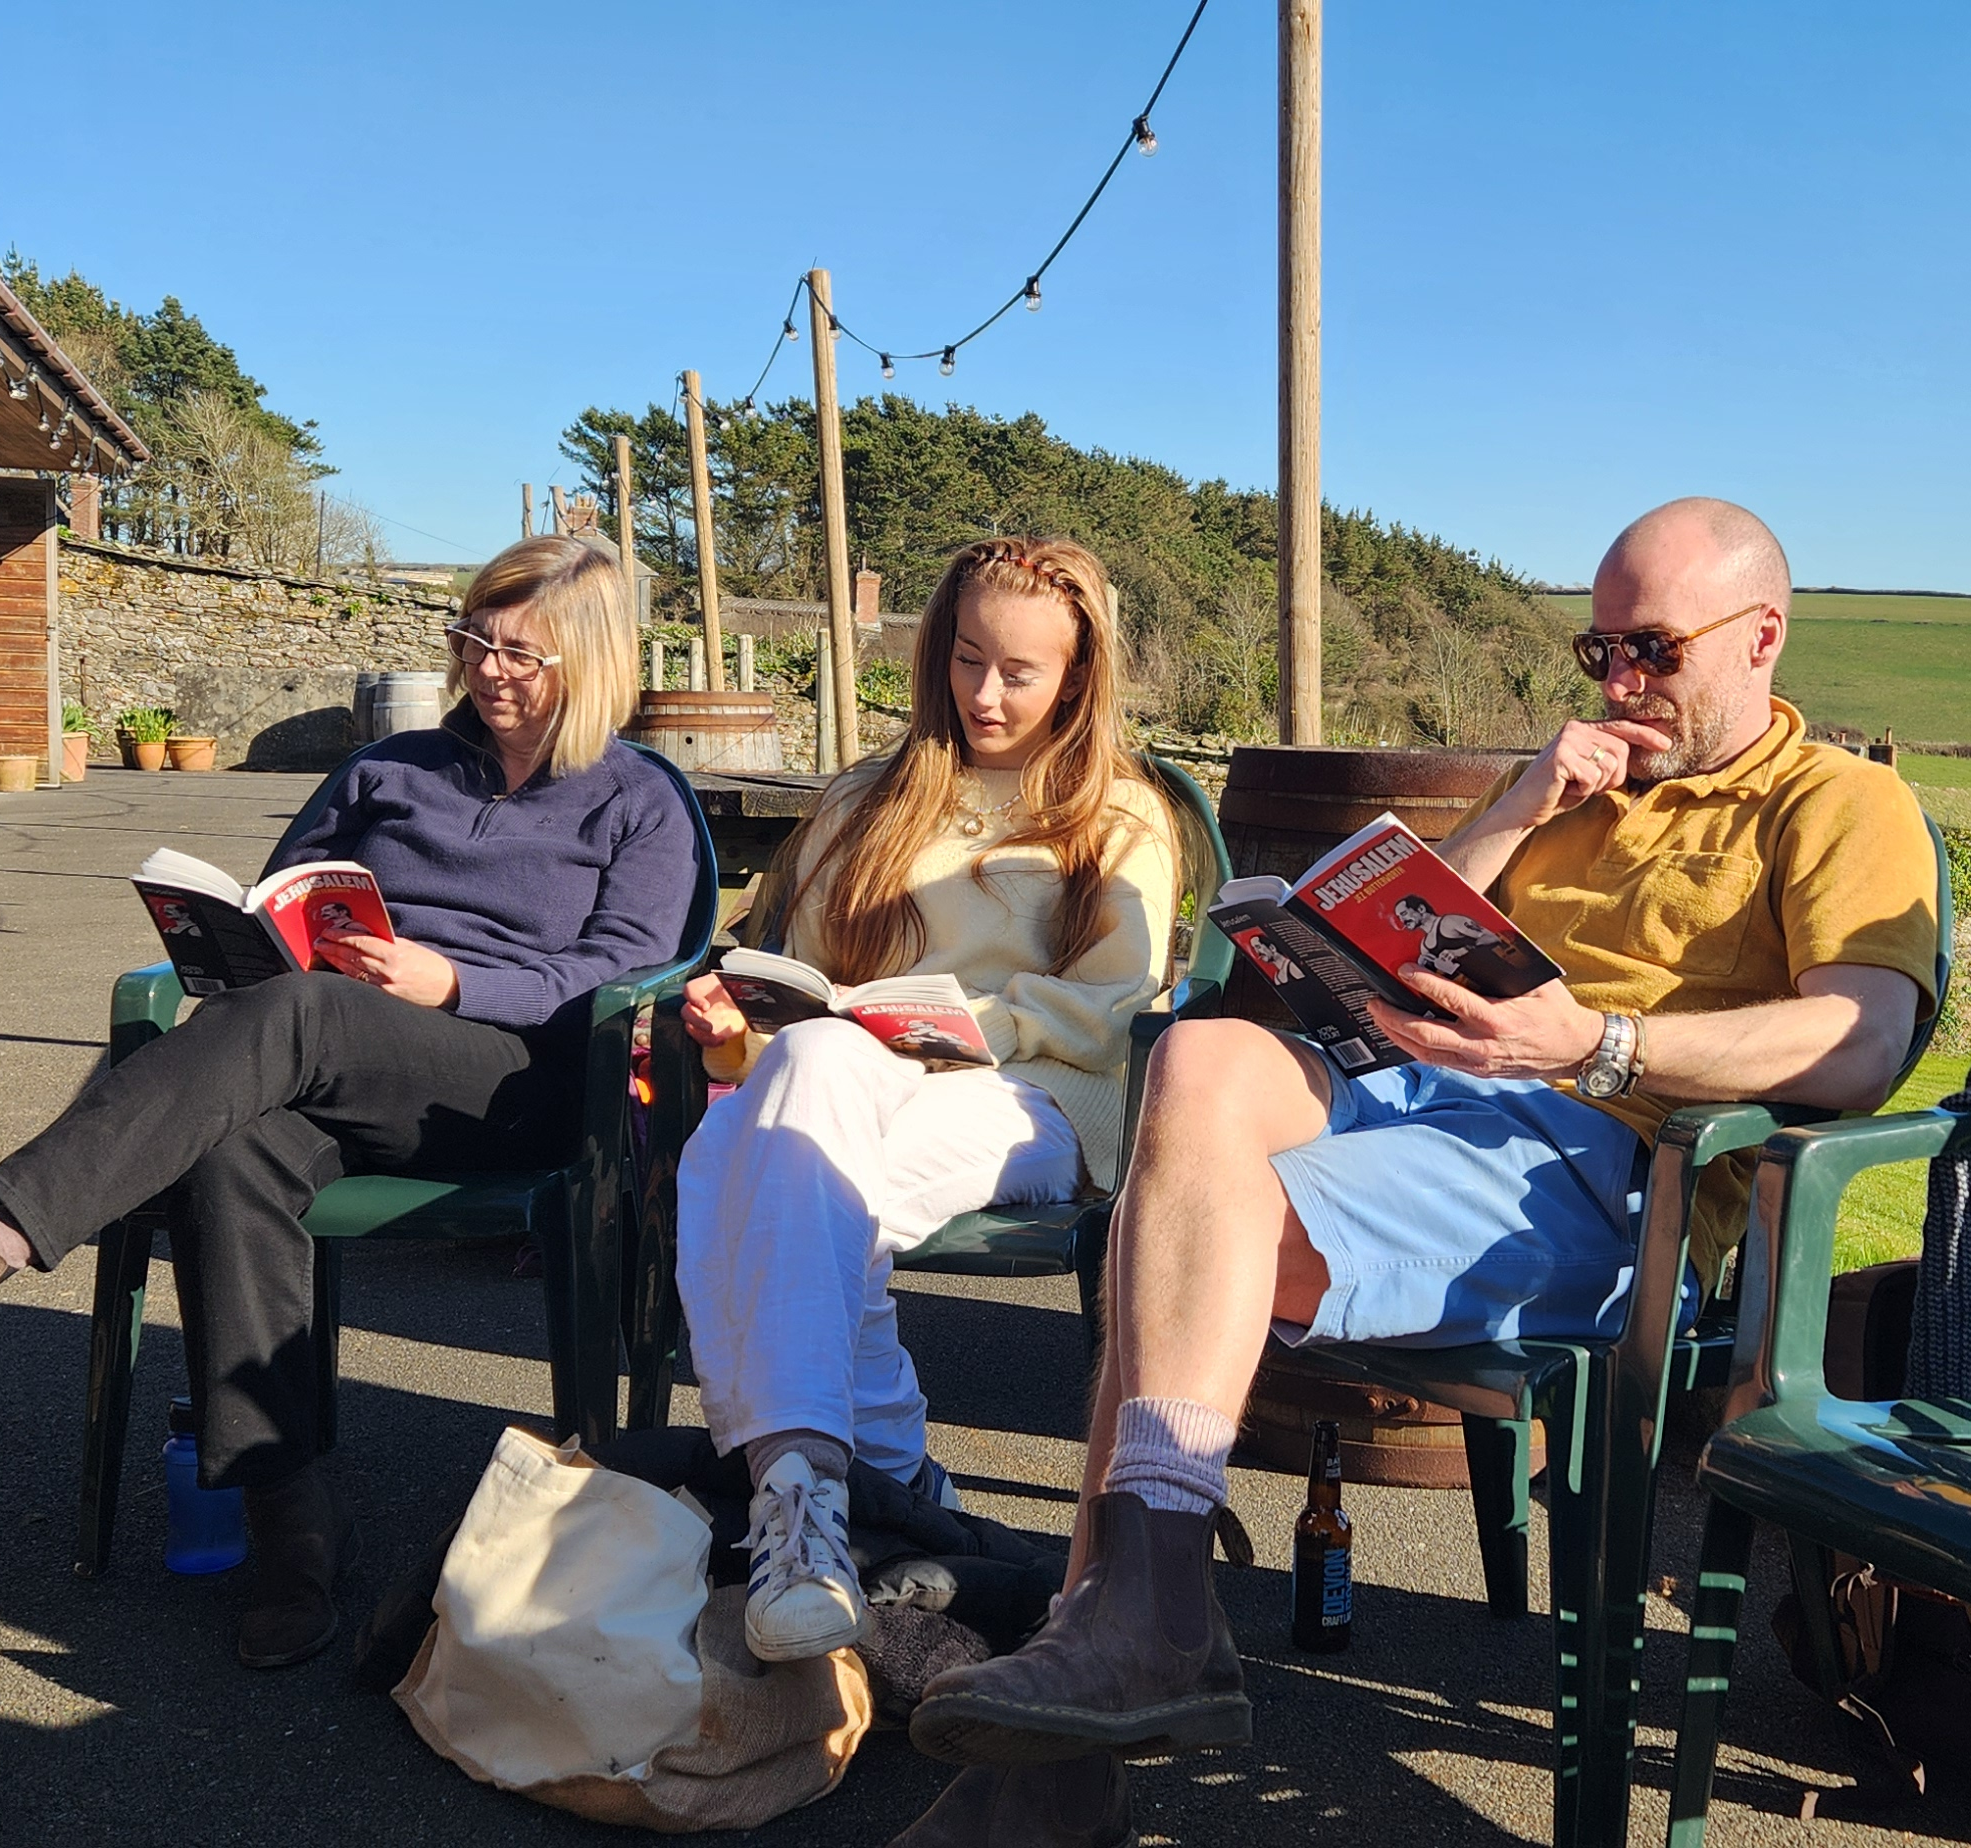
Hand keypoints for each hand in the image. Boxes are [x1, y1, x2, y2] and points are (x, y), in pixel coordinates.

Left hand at [313, 930, 459, 1008]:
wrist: (448, 989)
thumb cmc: (432, 965)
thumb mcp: (411, 947)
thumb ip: (388, 941)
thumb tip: (365, 934)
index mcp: (396, 955)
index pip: (362, 943)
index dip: (343, 937)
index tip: (330, 932)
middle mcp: (388, 971)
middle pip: (353, 957)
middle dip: (334, 948)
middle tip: (320, 941)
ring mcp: (385, 986)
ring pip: (353, 971)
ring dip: (336, 961)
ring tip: (324, 953)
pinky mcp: (385, 996)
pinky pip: (361, 983)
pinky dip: (348, 975)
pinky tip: (338, 969)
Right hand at [682, 973, 748, 1046]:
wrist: (756, 1003)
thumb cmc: (747, 991)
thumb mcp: (743, 985)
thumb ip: (738, 988)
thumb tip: (741, 993)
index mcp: (707, 986)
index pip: (690, 989)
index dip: (694, 998)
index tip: (706, 1006)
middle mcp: (701, 1002)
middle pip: (686, 1011)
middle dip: (696, 1021)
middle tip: (709, 1027)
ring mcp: (704, 1017)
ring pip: (691, 1027)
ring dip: (701, 1035)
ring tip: (717, 1037)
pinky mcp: (710, 1030)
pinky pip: (703, 1038)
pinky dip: (710, 1042)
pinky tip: (722, 1041)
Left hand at [1367, 967, 1603, 1082]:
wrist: (1574, 1051)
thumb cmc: (1555, 1012)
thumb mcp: (1535, 983)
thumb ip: (1505, 966)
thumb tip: (1478, 938)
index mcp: (1496, 1018)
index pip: (1450, 1000)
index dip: (1423, 984)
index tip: (1403, 970)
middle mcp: (1482, 1044)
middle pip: (1425, 1034)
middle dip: (1394, 1017)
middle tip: (1374, 1001)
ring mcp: (1476, 1062)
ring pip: (1424, 1053)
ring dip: (1396, 1035)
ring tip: (1379, 1017)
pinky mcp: (1475, 1071)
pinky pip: (1436, 1061)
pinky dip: (1413, 1048)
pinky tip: (1401, 1034)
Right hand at [1494, 717, 1674, 831]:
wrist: (1524, 806)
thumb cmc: (1558, 791)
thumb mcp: (1588, 770)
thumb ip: (1607, 757)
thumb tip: (1641, 752)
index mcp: (1582, 728)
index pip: (1621, 727)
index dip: (1645, 735)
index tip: (1666, 744)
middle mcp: (1575, 729)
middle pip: (1621, 750)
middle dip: (1613, 776)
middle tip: (1589, 786)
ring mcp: (1568, 741)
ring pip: (1610, 765)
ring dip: (1597, 785)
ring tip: (1575, 787)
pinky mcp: (1562, 758)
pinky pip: (1593, 777)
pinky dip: (1584, 791)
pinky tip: (1566, 789)